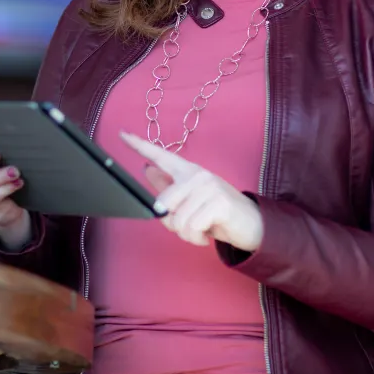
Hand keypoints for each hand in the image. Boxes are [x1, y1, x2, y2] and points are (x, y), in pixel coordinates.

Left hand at [119, 131, 263, 251]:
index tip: (122, 134)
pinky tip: (206, 235)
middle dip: (171, 224)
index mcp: (187, 170)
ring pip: (177, 220)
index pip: (160, 155)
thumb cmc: (217, 212)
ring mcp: (208, 186)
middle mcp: (197, 174)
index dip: (139, 146)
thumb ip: (169, 185)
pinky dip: (196, 239)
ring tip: (199, 230)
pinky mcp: (219, 202)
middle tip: (188, 226)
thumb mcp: (191, 199)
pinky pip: (191, 227)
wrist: (251, 224)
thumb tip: (147, 169)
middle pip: (163, 203)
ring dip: (186, 234)